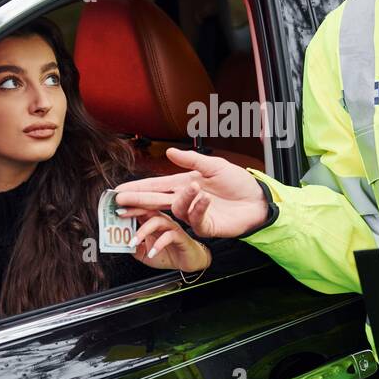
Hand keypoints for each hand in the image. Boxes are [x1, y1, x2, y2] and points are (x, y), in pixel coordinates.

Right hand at [112, 147, 267, 238]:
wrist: (258, 199)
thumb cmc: (238, 183)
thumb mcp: (215, 165)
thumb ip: (191, 160)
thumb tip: (168, 152)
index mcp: (185, 184)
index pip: (156, 186)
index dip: (138, 187)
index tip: (120, 189)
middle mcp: (186, 200)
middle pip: (157, 201)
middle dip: (138, 201)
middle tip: (121, 202)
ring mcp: (195, 215)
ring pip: (177, 209)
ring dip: (183, 198)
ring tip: (195, 187)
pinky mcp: (206, 226)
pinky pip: (195, 219)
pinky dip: (198, 207)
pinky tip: (204, 198)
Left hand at [126, 209, 210, 271]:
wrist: (188, 263)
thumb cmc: (168, 254)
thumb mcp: (144, 254)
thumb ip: (133, 248)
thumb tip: (119, 245)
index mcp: (152, 222)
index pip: (138, 210)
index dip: (126, 208)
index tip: (112, 209)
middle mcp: (162, 221)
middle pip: (147, 209)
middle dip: (132, 210)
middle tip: (119, 213)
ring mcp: (172, 227)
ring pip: (157, 221)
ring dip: (142, 231)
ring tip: (133, 243)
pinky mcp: (180, 236)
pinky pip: (169, 236)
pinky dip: (159, 244)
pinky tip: (152, 252)